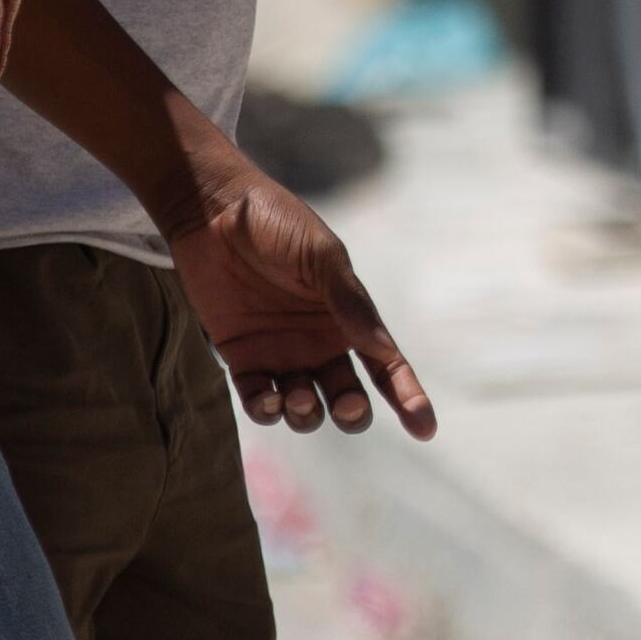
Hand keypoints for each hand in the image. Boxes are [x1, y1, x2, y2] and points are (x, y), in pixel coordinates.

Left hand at [168, 158, 437, 437]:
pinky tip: (268, 402)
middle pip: (348, 398)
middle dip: (352, 412)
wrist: (215, 211)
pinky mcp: (241, 358)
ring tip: (298, 401)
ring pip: (305, 407)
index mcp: (349, 319)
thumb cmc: (276, 224)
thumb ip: (349, 302)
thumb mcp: (321, 256)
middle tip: (347, 405)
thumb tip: (383, 348)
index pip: (386, 368)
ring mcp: (281, 353)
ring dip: (307, 415)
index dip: (409, 398)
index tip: (425, 429)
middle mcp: (320, 343)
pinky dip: (266, 410)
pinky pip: (259, 399)